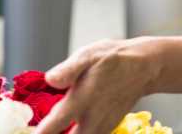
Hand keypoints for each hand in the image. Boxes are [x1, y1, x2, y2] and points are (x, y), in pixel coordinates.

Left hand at [34, 38, 158, 133]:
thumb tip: (49, 79)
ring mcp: (101, 126)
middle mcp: (92, 118)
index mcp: (82, 99)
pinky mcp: (107, 128)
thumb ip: (68, 70)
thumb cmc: (112, 58)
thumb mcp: (88, 55)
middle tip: (39, 132)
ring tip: (51, 130)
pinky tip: (67, 129)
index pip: (56, 124)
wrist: (142, 68)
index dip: (42, 133)